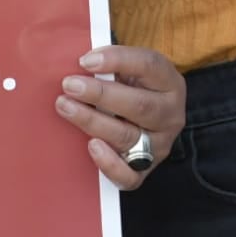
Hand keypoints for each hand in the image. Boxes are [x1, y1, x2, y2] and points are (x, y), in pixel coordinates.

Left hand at [55, 45, 184, 189]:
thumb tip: (81, 63)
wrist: (146, 118)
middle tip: (69, 85)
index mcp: (169, 82)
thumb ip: (111, 65)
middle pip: (139, 106)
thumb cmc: (131, 86)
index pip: (149, 66)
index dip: (117, 61)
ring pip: (128, 136)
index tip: (85, 60)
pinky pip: (131, 176)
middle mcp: (170, 115)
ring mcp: (160, 145)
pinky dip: (110, 163)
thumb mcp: (130, 69)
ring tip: (65, 107)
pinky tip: (91, 146)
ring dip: (93, 121)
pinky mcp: (146, 169)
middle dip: (100, 94)